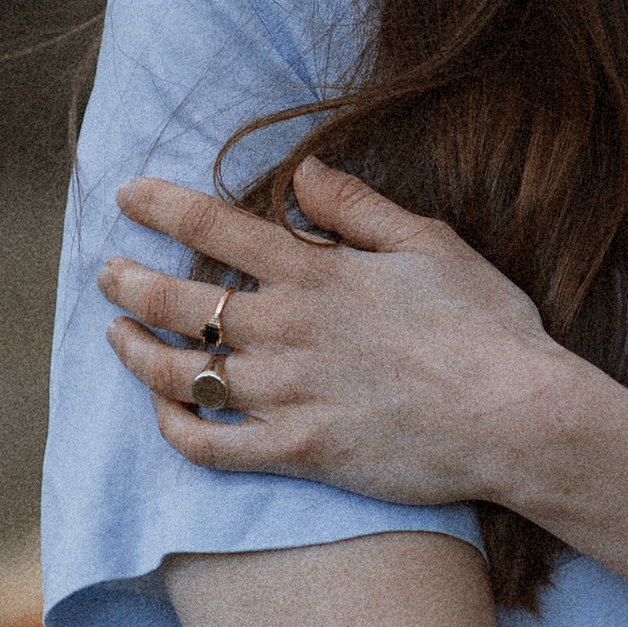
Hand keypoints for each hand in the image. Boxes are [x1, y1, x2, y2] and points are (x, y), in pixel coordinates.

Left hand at [98, 157, 588, 511]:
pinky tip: (164, 411)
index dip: (163, 206)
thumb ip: (358, 208)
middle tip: (110, 273)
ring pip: (182, 373)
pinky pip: (210, 445)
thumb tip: (301, 174)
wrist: (517, 417)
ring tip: (117, 335)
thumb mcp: (430, 244)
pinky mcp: (297, 452)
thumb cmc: (486, 327)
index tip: (128, 194)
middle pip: (182, 301)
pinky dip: (176, 428)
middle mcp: (288, 331)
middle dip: (132, 281)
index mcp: (319, 274)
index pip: (216, 227)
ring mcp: (287, 396)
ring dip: (137, 351)